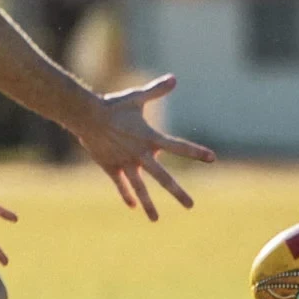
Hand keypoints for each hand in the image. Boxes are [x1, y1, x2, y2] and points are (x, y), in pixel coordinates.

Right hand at [72, 75, 216, 219]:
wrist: (86, 115)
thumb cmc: (114, 105)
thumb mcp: (137, 97)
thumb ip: (157, 90)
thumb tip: (174, 78)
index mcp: (150, 138)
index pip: (178, 146)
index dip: (195, 152)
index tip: (212, 158)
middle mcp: (140, 154)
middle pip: (162, 177)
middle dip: (177, 192)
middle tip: (191, 206)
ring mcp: (125, 163)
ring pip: (139, 187)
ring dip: (148, 204)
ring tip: (155, 220)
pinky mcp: (110, 167)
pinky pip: (120, 184)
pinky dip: (126, 194)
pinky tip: (132, 207)